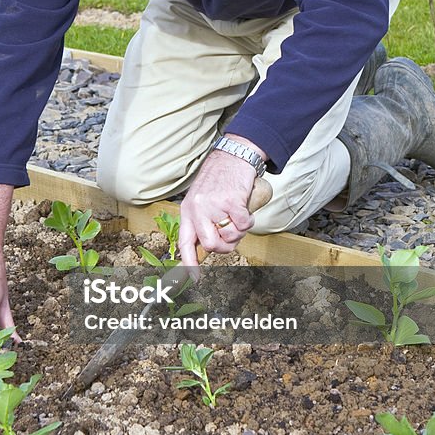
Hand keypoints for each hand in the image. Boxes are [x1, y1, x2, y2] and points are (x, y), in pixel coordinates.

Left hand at [178, 144, 270, 266]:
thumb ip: (202, 221)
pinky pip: (244, 225)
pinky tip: (245, 210)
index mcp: (188, 211)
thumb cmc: (219, 180)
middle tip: (232, 235)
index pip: (185, 242)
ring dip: (239, 231)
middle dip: (226, 246)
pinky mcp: (232, 201)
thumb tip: (207, 248)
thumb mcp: (201, 200)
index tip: (195, 279)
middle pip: (211, 245)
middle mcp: (198, 209)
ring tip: (238, 216)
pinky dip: (249, 221)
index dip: (189, 264)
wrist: (233, 156)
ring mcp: (214, 205)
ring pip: (230, 236)